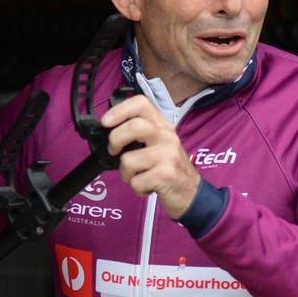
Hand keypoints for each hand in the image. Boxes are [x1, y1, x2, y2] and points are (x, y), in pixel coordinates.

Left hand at [100, 94, 200, 219]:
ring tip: (139, 177)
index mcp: (162, 126)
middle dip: (115, 140)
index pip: (141, 103)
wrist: (191, 193)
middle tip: (114, 151)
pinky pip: (135, 181)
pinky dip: (137, 189)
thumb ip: (139, 134)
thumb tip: (109, 130)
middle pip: (134, 127)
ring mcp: (168, 155)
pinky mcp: (165, 175)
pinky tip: (148, 187)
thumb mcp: (158, 145)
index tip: (105, 122)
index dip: (119, 110)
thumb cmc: (168, 169)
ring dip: (127, 174)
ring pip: (128, 160)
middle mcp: (167, 136)